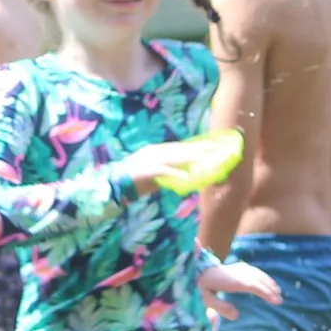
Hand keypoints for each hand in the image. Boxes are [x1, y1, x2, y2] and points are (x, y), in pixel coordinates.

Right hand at [121, 132, 243, 195]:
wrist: (114, 183)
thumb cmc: (134, 181)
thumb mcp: (155, 175)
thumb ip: (169, 174)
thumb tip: (186, 176)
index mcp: (157, 151)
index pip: (180, 147)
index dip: (196, 146)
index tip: (211, 146)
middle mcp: (155, 151)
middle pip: (181, 149)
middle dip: (199, 148)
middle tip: (216, 148)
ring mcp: (150, 159)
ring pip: (175, 157)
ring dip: (191, 157)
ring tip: (206, 157)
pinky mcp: (146, 170)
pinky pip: (163, 171)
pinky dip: (174, 173)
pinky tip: (185, 177)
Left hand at [199, 261, 281, 321]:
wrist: (198, 270)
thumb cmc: (202, 288)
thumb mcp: (207, 300)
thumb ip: (221, 308)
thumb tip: (236, 316)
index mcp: (232, 281)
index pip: (253, 286)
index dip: (265, 292)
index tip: (276, 300)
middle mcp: (238, 273)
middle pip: (258, 280)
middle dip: (270, 289)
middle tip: (280, 300)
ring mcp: (238, 268)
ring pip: (257, 274)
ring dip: (268, 282)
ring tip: (278, 291)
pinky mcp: (238, 267)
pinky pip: (254, 271)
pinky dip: (263, 276)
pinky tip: (268, 281)